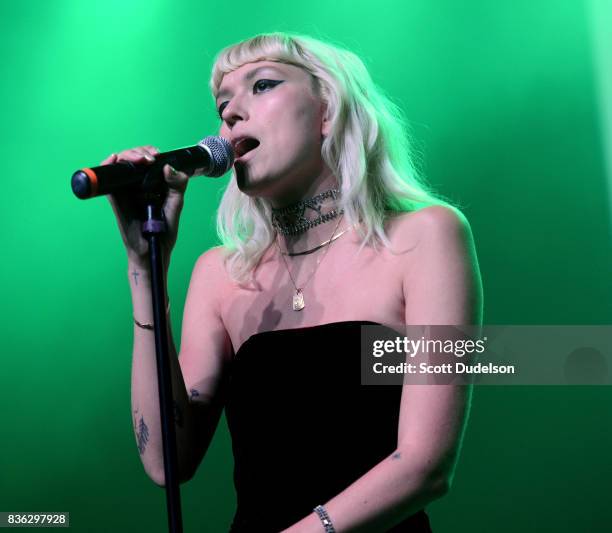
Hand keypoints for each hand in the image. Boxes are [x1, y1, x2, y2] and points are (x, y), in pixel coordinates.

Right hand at [102, 145, 188, 266]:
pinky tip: (114, 159)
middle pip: (133, 158)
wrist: (153, 249)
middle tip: (150, 158)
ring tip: (140, 159)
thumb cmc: (165, 230)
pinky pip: (108, 179)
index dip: (149, 152)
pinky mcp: (115, 197)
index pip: (148, 159)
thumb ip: (177, 185)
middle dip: (140, 151)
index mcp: (153, 183)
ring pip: (121, 163)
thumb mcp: (176, 204)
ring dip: (128, 155)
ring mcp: (125, 189)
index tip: (158, 155)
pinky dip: (108, 165)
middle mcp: (138, 184)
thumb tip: (168, 167)